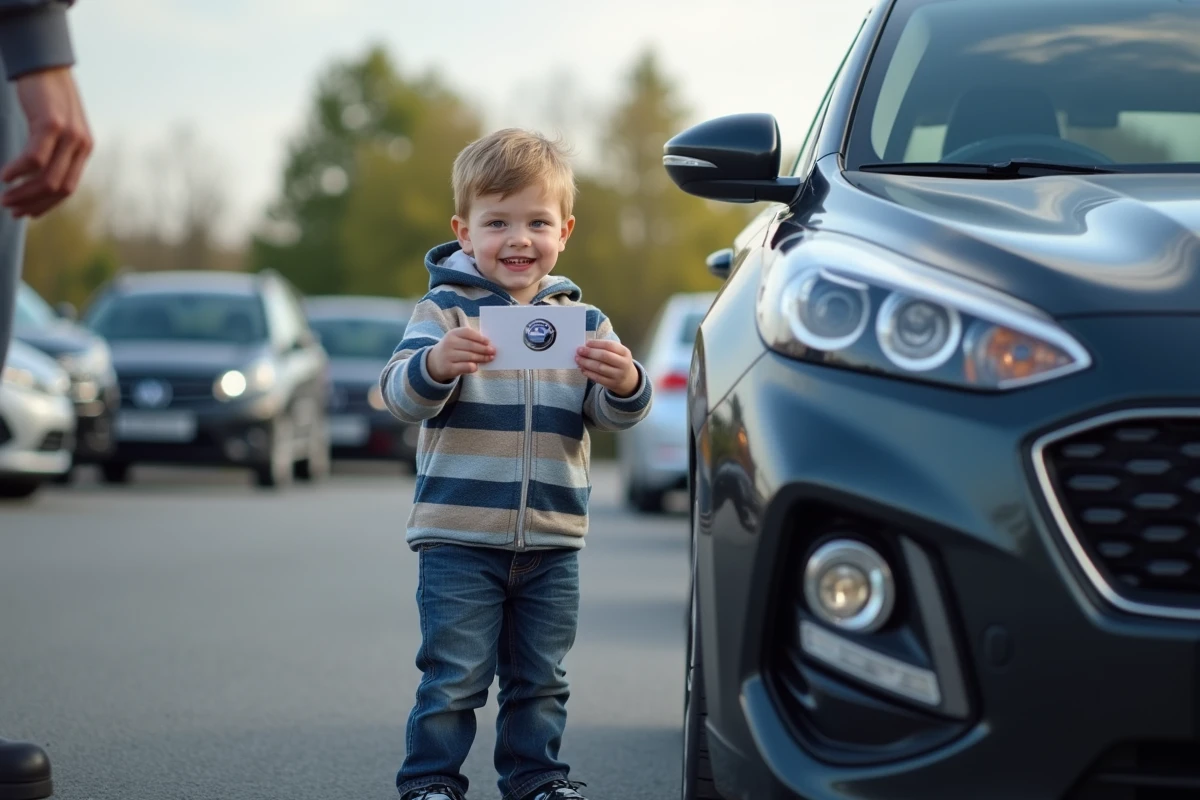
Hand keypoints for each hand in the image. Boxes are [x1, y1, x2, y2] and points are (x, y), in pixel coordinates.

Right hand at [2, 67, 92, 218]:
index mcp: (83, 149)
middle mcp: (81, 145)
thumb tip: (36, 176)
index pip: (68, 188)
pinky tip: (4, 176)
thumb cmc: (45, 97)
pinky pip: (35, 158)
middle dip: (33, 203)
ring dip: (23, 192)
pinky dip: (18, 171)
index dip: (46, 205)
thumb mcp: (55, 127)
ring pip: (48, 178)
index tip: (25, 213)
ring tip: (4, 196)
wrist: (45, 63)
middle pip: (59, 189)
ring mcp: (69, 135)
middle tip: (10, 208)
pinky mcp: (52, 124)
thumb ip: (54, 150)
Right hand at [427, 327, 493, 381]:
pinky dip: (473, 367)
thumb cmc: (452, 349)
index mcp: (452, 333)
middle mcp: (449, 343)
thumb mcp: (457, 340)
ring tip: (489, 358)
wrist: (434, 362)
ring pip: (470, 356)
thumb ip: (470, 340)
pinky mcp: (449, 368)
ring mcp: (448, 356)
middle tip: (493, 351)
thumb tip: (489, 345)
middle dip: (484, 349)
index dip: (480, 338)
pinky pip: (465, 367)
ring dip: (482, 358)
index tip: (489, 342)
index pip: (468, 333)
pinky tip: (477, 367)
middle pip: (471, 345)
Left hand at [576, 339, 638, 396]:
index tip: (586, 343)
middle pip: (604, 356)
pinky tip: (582, 368)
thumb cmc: (619, 362)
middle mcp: (623, 364)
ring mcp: (618, 375)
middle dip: (590, 353)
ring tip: (578, 359)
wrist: (628, 379)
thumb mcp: (618, 353)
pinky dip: (588, 373)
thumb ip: (605, 348)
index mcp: (625, 352)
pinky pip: (598, 378)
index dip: (597, 343)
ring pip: (600, 368)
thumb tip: (586, 346)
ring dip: (586, 363)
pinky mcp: (612, 384)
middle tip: (579, 350)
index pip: (610, 345)